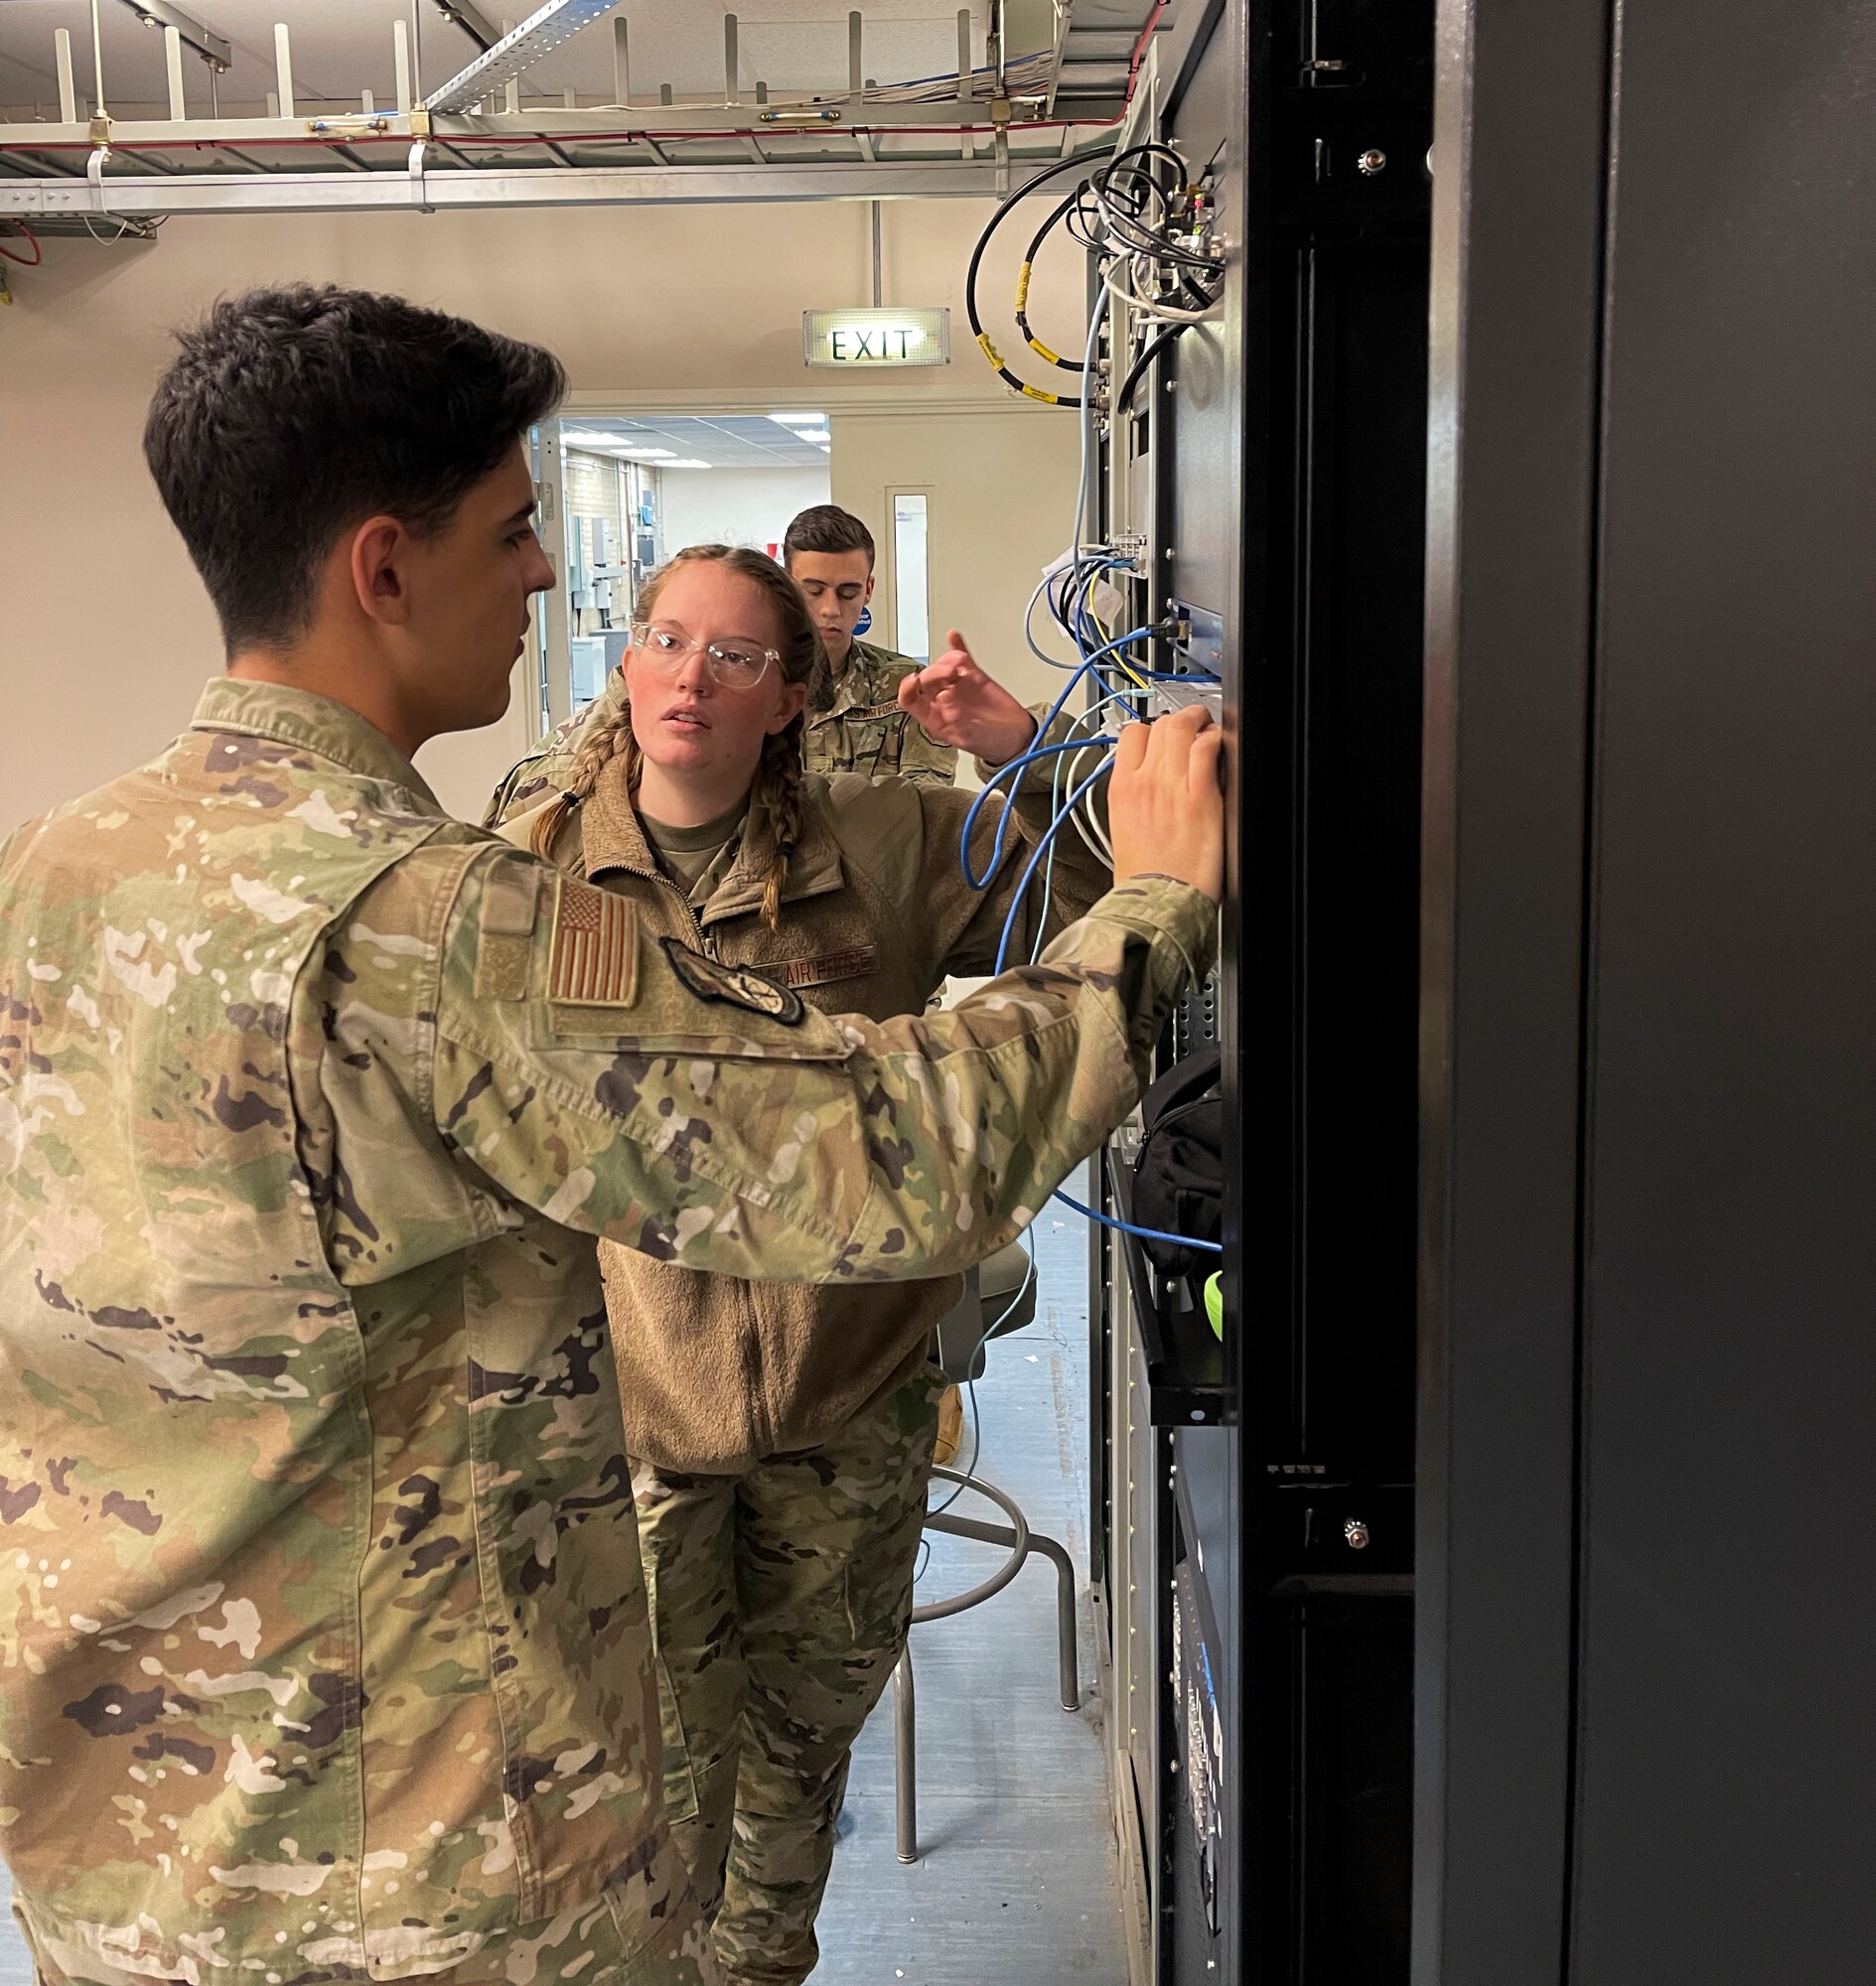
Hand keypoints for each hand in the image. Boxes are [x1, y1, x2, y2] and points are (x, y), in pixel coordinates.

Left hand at [897, 631, 1038, 765]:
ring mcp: (957, 686)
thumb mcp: (970, 738)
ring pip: (942, 666)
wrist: (1016, 736)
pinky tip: (954, 637)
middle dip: (935, 671)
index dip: (908, 688)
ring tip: (960, 662)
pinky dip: (957, 647)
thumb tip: (943, 697)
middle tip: (951, 671)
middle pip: (926, 678)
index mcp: (933, 717)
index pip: (909, 699)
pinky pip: (961, 659)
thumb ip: (955, 719)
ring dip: (947, 660)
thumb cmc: (990, 742)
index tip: (915, 680)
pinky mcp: (973, 677)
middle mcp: (941, 700)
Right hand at [1107, 706, 1224, 902]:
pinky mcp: (1200, 796)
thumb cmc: (1142, 876)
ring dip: (1199, 723)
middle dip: (1179, 720)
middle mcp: (1143, 781)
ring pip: (1182, 727)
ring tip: (1209, 730)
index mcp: (1121, 788)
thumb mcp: (1122, 828)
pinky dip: (1216, 740)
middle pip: (1159, 724)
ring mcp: (1171, 786)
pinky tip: (1220, 750)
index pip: (1131, 733)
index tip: (1163, 735)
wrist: (1156, 901)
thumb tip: (1149, 783)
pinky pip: (1207, 749)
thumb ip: (1134, 798)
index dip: (1151, 728)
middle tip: (1193, 725)